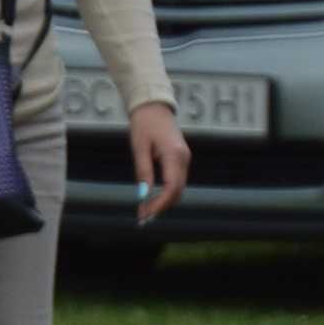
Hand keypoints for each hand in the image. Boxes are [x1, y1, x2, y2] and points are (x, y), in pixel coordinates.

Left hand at [130, 101, 189, 224]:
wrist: (154, 106)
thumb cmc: (144, 124)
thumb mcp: (139, 147)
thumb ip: (143, 171)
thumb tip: (143, 195)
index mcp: (174, 155)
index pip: (172, 187)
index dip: (160, 204)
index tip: (146, 214)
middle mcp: (184, 159)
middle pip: (177, 192)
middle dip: (161, 207)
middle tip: (142, 218)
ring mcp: (184, 159)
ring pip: (178, 189)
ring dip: (163, 202)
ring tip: (144, 211)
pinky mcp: (181, 160)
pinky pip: (176, 182)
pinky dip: (166, 193)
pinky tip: (152, 200)